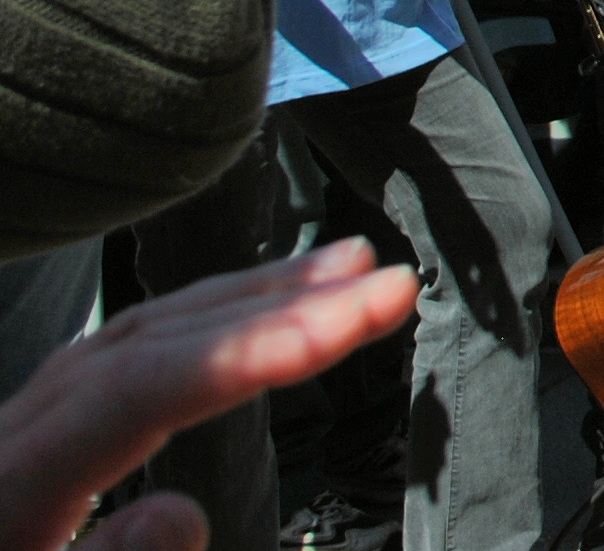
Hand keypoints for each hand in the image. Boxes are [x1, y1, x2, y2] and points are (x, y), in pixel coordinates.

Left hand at [0, 240, 417, 550]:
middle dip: (274, 306)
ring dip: (246, 297)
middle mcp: (7, 441)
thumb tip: (179, 511)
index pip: (137, 393)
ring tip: (346, 267)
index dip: (246, 352)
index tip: (353, 321)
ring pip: (134, 338)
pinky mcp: (28, 443)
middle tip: (389, 281)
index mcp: (2, 492)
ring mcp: (14, 435)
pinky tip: (251, 310)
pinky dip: (199, 322)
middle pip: (146, 346)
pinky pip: (119, 358)